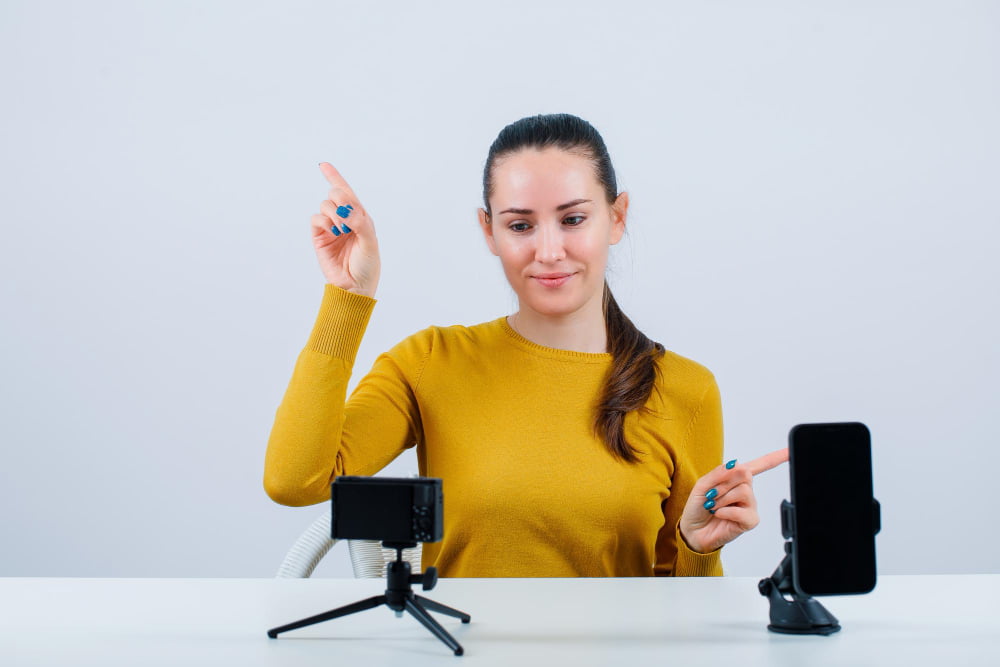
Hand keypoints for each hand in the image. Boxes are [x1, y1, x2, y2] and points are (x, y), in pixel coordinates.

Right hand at [310, 162, 380, 296]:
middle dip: (340, 198)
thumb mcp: (370, 242)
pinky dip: (323, 221)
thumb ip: (360, 222)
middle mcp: (345, 220)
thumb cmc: (367, 266)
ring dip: (333, 213)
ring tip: (341, 230)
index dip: (335, 177)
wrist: (354, 286)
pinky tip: (333, 231)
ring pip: (325, 205)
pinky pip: (315, 219)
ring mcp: (331, 228)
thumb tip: (345, 209)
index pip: (347, 193)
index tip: (323, 165)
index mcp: (360, 217)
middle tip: (346, 215)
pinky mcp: (319, 238)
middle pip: (336, 194)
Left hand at [678, 448, 788, 553]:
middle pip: (745, 474)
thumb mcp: (702, 486)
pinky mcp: (749, 521)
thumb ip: (718, 473)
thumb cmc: (697, 508)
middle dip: (723, 484)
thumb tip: (736, 463)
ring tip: (714, 507)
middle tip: (711, 495)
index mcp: (735, 479)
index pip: (758, 465)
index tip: (790, 450)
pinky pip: (743, 511)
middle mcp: (745, 491)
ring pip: (744, 491)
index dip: (776, 457)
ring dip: (723, 499)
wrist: (693, 531)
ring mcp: (749, 506)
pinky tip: (719, 515)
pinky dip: (726, 512)